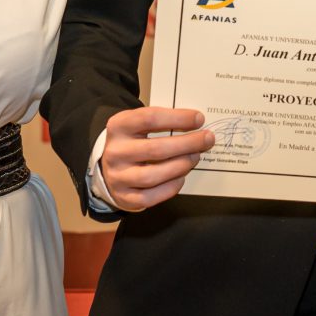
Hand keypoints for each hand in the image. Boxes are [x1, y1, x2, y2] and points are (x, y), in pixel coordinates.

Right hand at [98, 107, 213, 210]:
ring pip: (153, 175)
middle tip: (207, 139)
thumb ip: (162, 123)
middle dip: (188, 144)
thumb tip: (196, 124)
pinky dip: (171, 186)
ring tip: (195, 157)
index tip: (199, 119)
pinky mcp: (124, 197)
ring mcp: (117, 177)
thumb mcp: (139, 125)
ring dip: (181, 165)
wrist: (108, 167)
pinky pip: (152, 196)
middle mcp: (115, 152)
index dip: (177, 118)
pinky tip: (181, 176)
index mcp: (119, 126)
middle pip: (156, 149)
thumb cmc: (133, 142)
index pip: (149, 118)